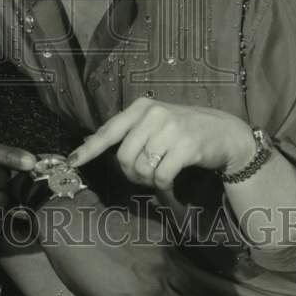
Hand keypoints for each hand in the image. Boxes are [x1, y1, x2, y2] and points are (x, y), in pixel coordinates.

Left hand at [38, 192, 197, 295]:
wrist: (73, 225)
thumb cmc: (75, 267)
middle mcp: (155, 289)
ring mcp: (162, 260)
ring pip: (187, 284)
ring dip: (179, 289)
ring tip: (169, 285)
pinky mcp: (162, 236)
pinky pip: (175, 255)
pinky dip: (169, 260)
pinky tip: (154, 256)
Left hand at [69, 99, 254, 189]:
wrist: (224, 132)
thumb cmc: (184, 129)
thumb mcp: (154, 122)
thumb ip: (128, 131)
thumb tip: (90, 142)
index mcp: (141, 107)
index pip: (108, 130)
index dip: (89, 148)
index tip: (71, 162)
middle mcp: (153, 114)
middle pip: (124, 157)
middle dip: (131, 174)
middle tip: (145, 177)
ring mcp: (170, 129)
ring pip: (142, 168)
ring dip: (149, 181)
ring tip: (160, 178)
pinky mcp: (185, 146)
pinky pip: (161, 177)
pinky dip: (163, 188)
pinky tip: (170, 187)